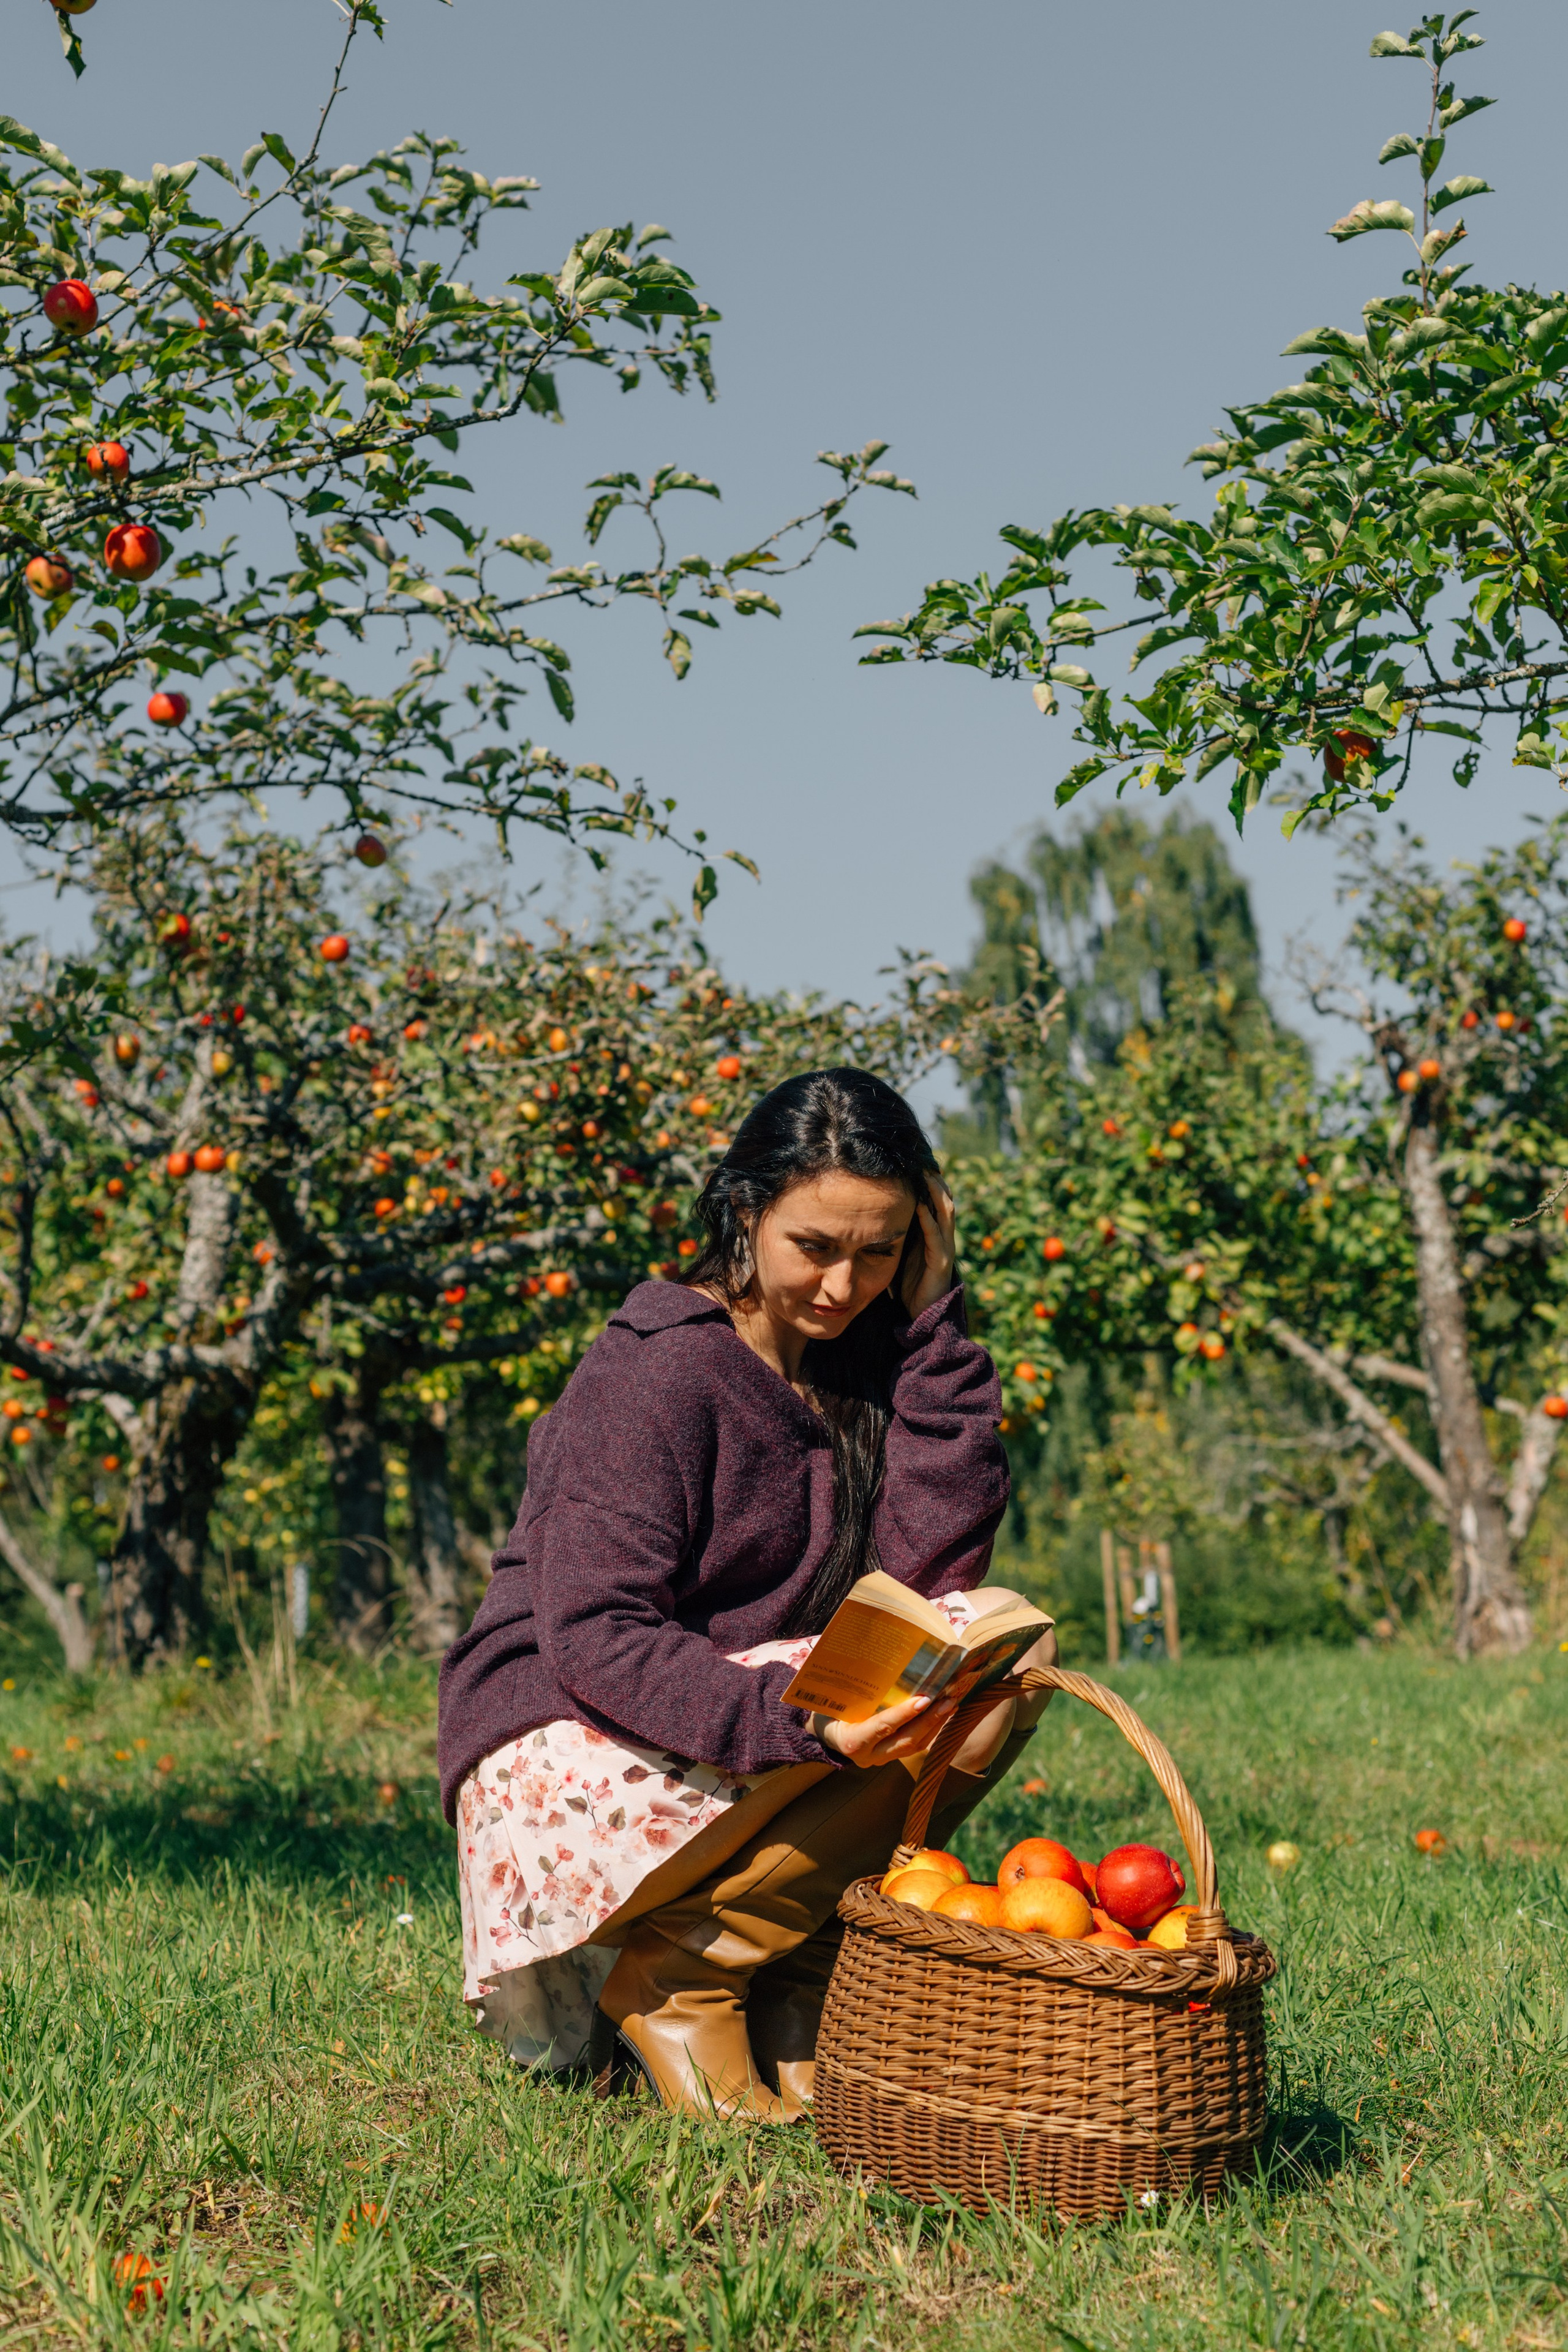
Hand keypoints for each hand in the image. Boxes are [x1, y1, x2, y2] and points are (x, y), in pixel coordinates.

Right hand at [815, 1691, 957, 1769]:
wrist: (823, 1735)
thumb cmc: (827, 1711)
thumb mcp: (833, 1702)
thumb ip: (853, 1692)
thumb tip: (876, 1663)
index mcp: (852, 1741)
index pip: (882, 1727)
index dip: (904, 1714)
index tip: (924, 1699)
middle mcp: (869, 1755)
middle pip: (905, 1740)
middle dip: (929, 1721)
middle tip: (948, 1700)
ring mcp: (881, 1759)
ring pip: (914, 1746)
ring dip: (935, 1725)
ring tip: (951, 1705)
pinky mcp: (891, 1758)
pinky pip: (914, 1747)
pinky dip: (930, 1730)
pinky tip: (942, 1715)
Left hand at [901, 1173, 956, 1319]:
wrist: (921, 1316)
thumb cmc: (909, 1283)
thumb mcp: (902, 1252)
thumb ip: (899, 1233)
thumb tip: (877, 1212)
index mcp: (933, 1234)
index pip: (935, 1201)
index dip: (929, 1182)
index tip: (916, 1162)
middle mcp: (942, 1238)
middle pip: (944, 1201)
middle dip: (935, 1181)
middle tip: (923, 1160)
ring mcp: (944, 1249)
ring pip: (945, 1213)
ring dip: (936, 1193)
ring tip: (926, 1174)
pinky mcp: (941, 1263)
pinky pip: (936, 1236)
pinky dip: (928, 1219)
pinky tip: (919, 1204)